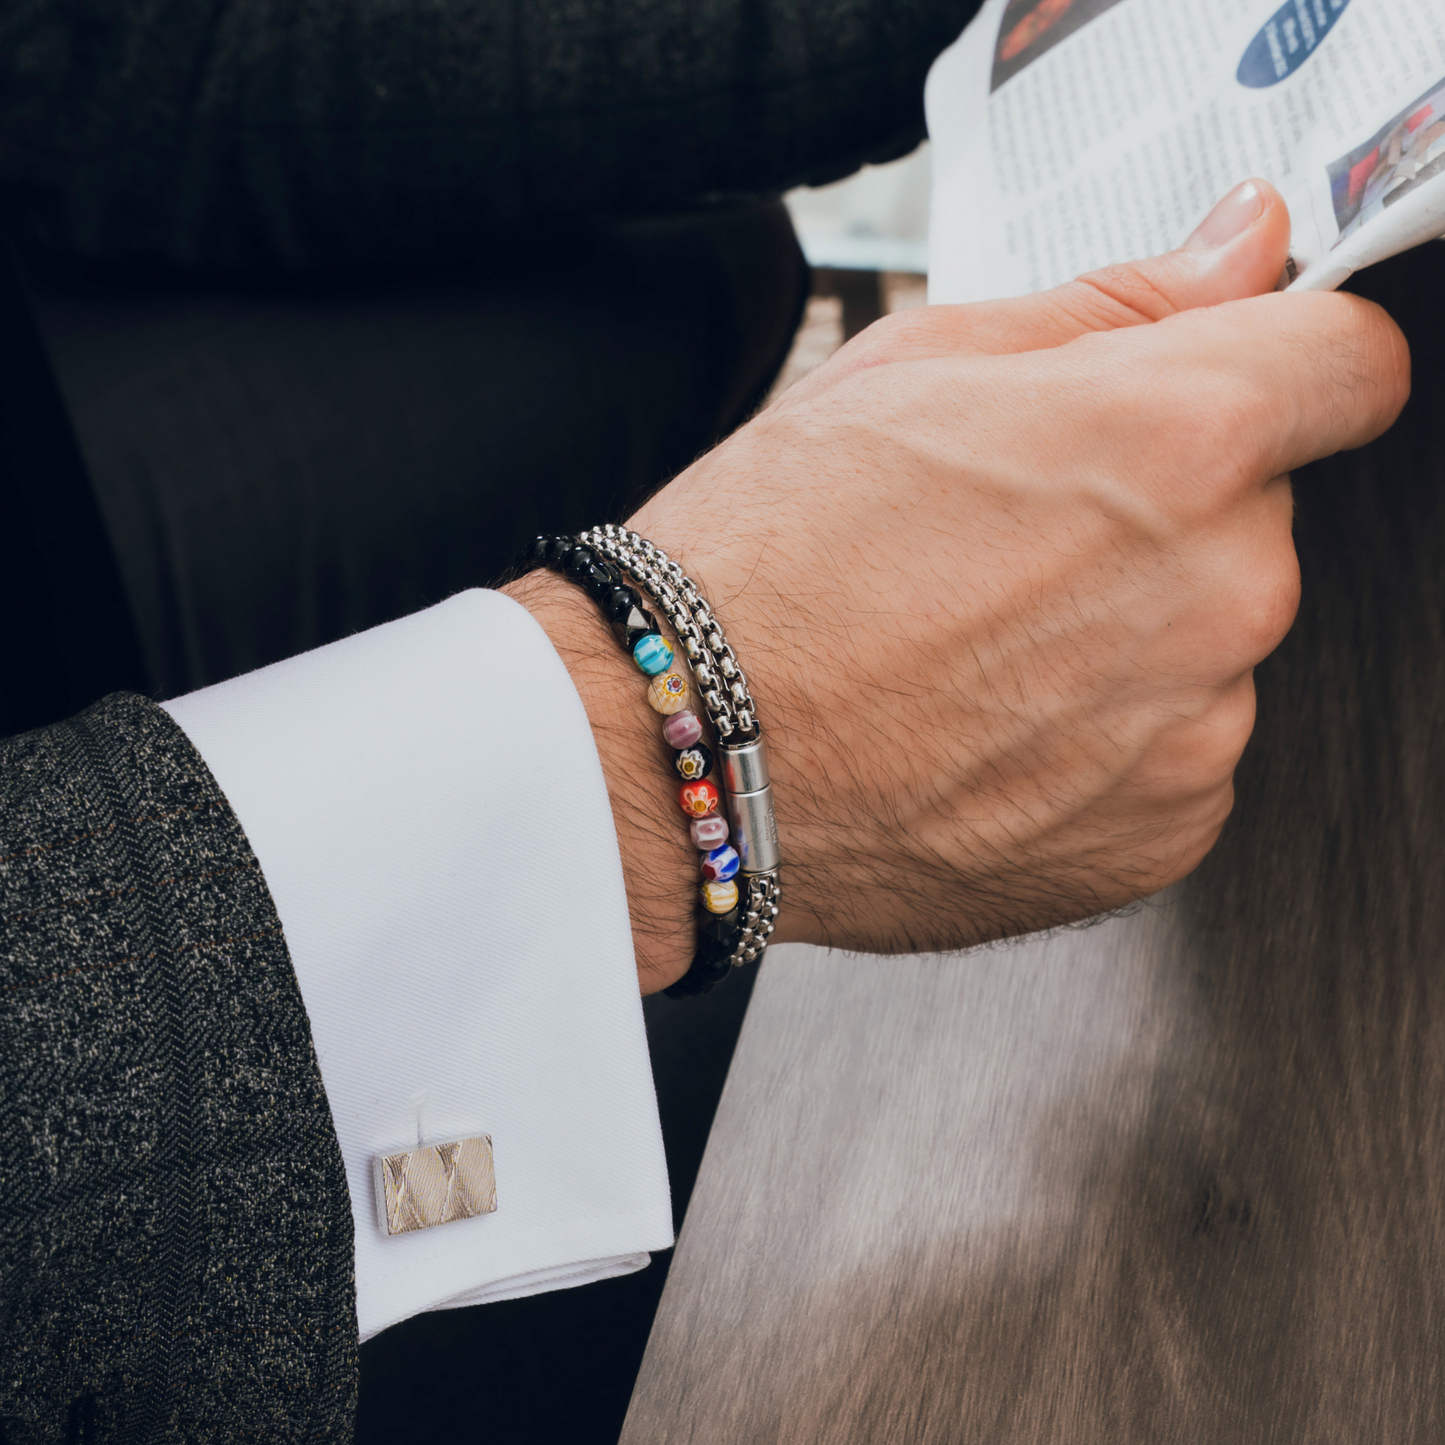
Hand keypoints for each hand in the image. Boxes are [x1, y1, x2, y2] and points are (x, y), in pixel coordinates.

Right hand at [511, 180, 1409, 991]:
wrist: (690, 752)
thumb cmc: (768, 566)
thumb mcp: (919, 367)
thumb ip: (1120, 304)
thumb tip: (1242, 251)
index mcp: (1173, 442)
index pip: (1346, 363)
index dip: (1286, 361)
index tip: (1238, 387)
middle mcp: (1215, 594)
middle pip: (1259, 513)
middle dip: (1161, 511)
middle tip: (1014, 539)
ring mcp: (1196, 731)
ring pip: (1212, 641)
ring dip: (1129, 633)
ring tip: (979, 646)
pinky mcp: (1161, 835)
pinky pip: (1178, 753)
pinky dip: (1107, 740)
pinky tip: (992, 726)